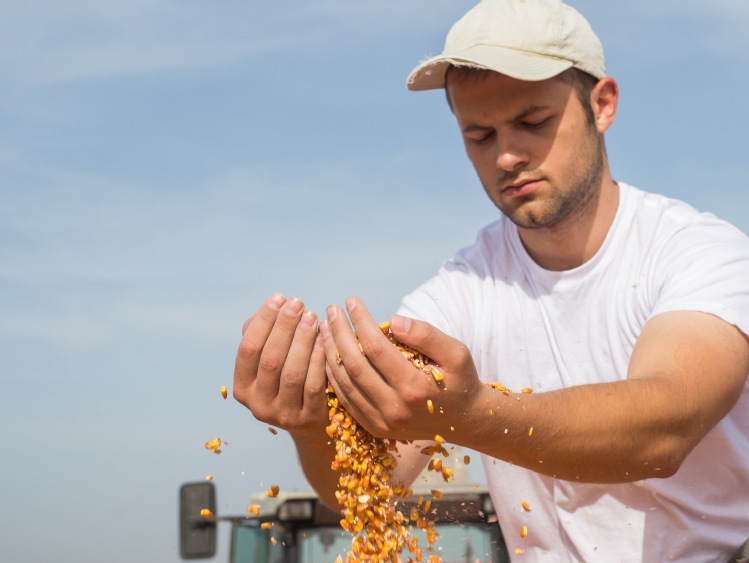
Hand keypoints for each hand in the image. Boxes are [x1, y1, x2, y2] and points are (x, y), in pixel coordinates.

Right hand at [233, 294, 327, 436]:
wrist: (311, 422)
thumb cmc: (288, 377)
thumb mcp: (270, 361)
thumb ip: (264, 335)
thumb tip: (269, 309)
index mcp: (243, 387)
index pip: (248, 349)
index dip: (263, 322)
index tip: (279, 298)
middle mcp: (258, 405)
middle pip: (270, 360)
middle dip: (284, 327)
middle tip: (298, 303)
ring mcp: (283, 415)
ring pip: (291, 373)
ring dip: (302, 340)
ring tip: (312, 316)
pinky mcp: (308, 419)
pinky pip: (313, 386)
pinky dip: (317, 360)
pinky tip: (323, 340)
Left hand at [320, 296, 486, 441]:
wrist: (465, 420)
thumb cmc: (460, 379)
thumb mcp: (456, 352)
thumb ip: (426, 335)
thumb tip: (393, 320)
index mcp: (415, 388)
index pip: (376, 348)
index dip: (361, 321)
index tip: (351, 301)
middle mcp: (395, 408)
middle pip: (355, 365)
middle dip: (339, 334)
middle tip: (332, 310)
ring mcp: (383, 422)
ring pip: (345, 384)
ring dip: (330, 353)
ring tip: (325, 328)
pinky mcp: (375, 428)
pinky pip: (346, 400)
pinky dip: (334, 376)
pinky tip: (329, 354)